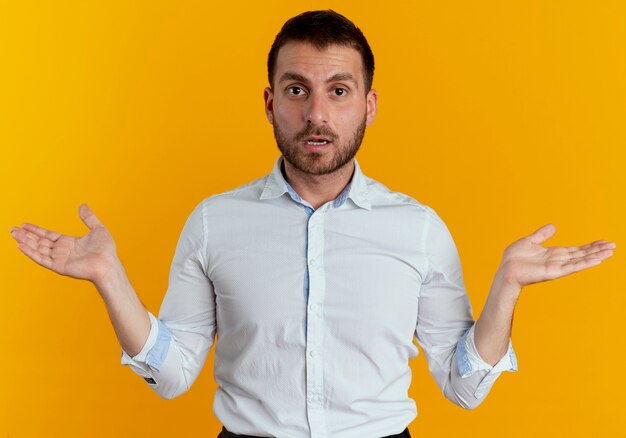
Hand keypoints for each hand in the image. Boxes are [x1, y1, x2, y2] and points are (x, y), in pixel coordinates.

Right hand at [10, 204, 118, 283]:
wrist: (108, 264)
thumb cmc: (106, 250)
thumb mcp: (98, 229)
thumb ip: (89, 218)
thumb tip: (83, 206)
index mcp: (69, 243)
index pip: (48, 235)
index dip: (36, 230)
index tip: (24, 224)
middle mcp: (62, 251)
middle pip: (40, 242)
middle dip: (26, 235)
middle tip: (12, 229)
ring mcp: (59, 259)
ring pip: (38, 249)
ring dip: (25, 242)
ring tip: (14, 234)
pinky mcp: (59, 266)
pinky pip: (42, 259)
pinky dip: (31, 253)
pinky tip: (21, 246)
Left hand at [499, 224, 615, 288]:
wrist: (506, 269)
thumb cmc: (514, 258)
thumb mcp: (529, 241)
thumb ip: (541, 235)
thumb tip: (553, 226)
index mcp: (554, 253)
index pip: (577, 249)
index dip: (590, 246)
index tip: (603, 242)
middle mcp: (558, 260)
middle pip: (582, 254)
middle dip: (598, 250)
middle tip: (613, 246)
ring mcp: (557, 266)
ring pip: (581, 260)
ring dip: (596, 256)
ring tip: (611, 252)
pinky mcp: (554, 272)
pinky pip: (572, 267)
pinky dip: (585, 263)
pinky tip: (597, 260)